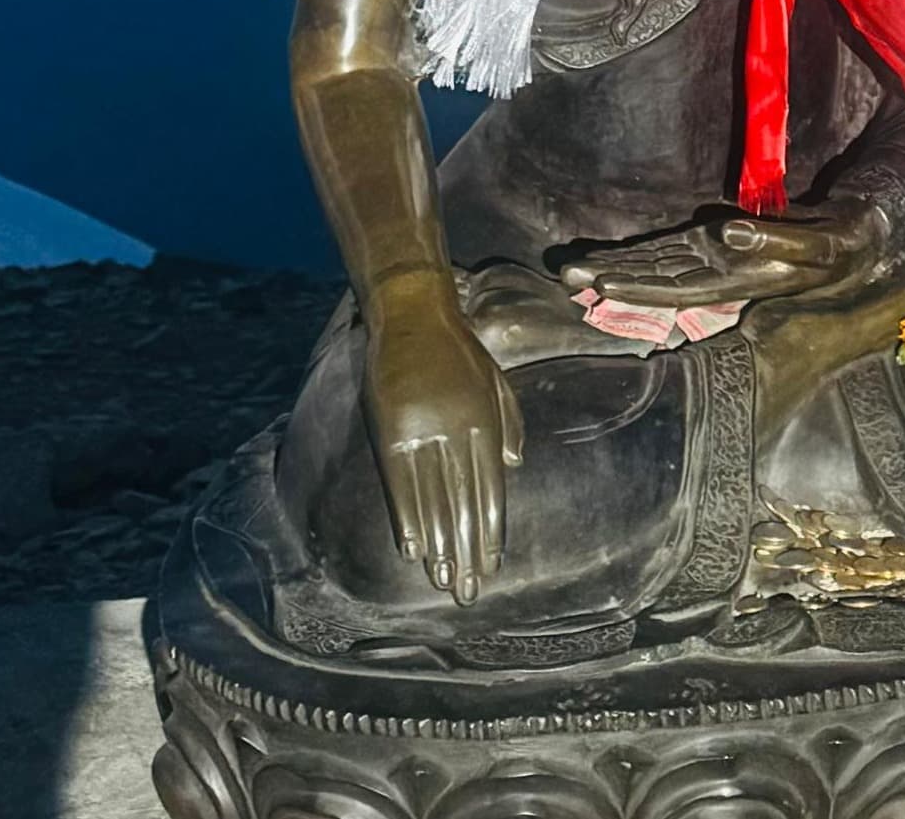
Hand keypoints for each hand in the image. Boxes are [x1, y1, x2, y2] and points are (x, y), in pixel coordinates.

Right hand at [361, 270, 523, 602]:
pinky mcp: (391, 430)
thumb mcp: (496, 380)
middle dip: (466, 551)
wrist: (414, 313)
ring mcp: (422, 431)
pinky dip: (406, 518)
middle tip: (466, 592)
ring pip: (433, 501)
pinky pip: (400, 484)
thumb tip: (514, 467)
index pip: (491, 490)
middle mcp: (457, 432)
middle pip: (464, 504)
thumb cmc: (458, 349)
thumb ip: (509, 424)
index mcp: (485, 423)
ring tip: (441, 580)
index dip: (491, 530)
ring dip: (438, 545)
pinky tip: (412, 548)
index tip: (490, 564)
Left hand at [560, 201, 887, 306]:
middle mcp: (724, 274)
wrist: (864, 242)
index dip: (640, 284)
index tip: (599, 282)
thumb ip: (776, 241)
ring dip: (622, 268)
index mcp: (743, 280)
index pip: (680, 287)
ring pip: (662, 267)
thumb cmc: (845, 244)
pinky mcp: (725, 247)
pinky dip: (647, 256)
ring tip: (578, 270)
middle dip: (614, 278)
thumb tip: (727, 234)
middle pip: (659, 280)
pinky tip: (619, 260)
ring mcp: (722, 261)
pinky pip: (677, 253)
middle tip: (567, 275)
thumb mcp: (821, 244)